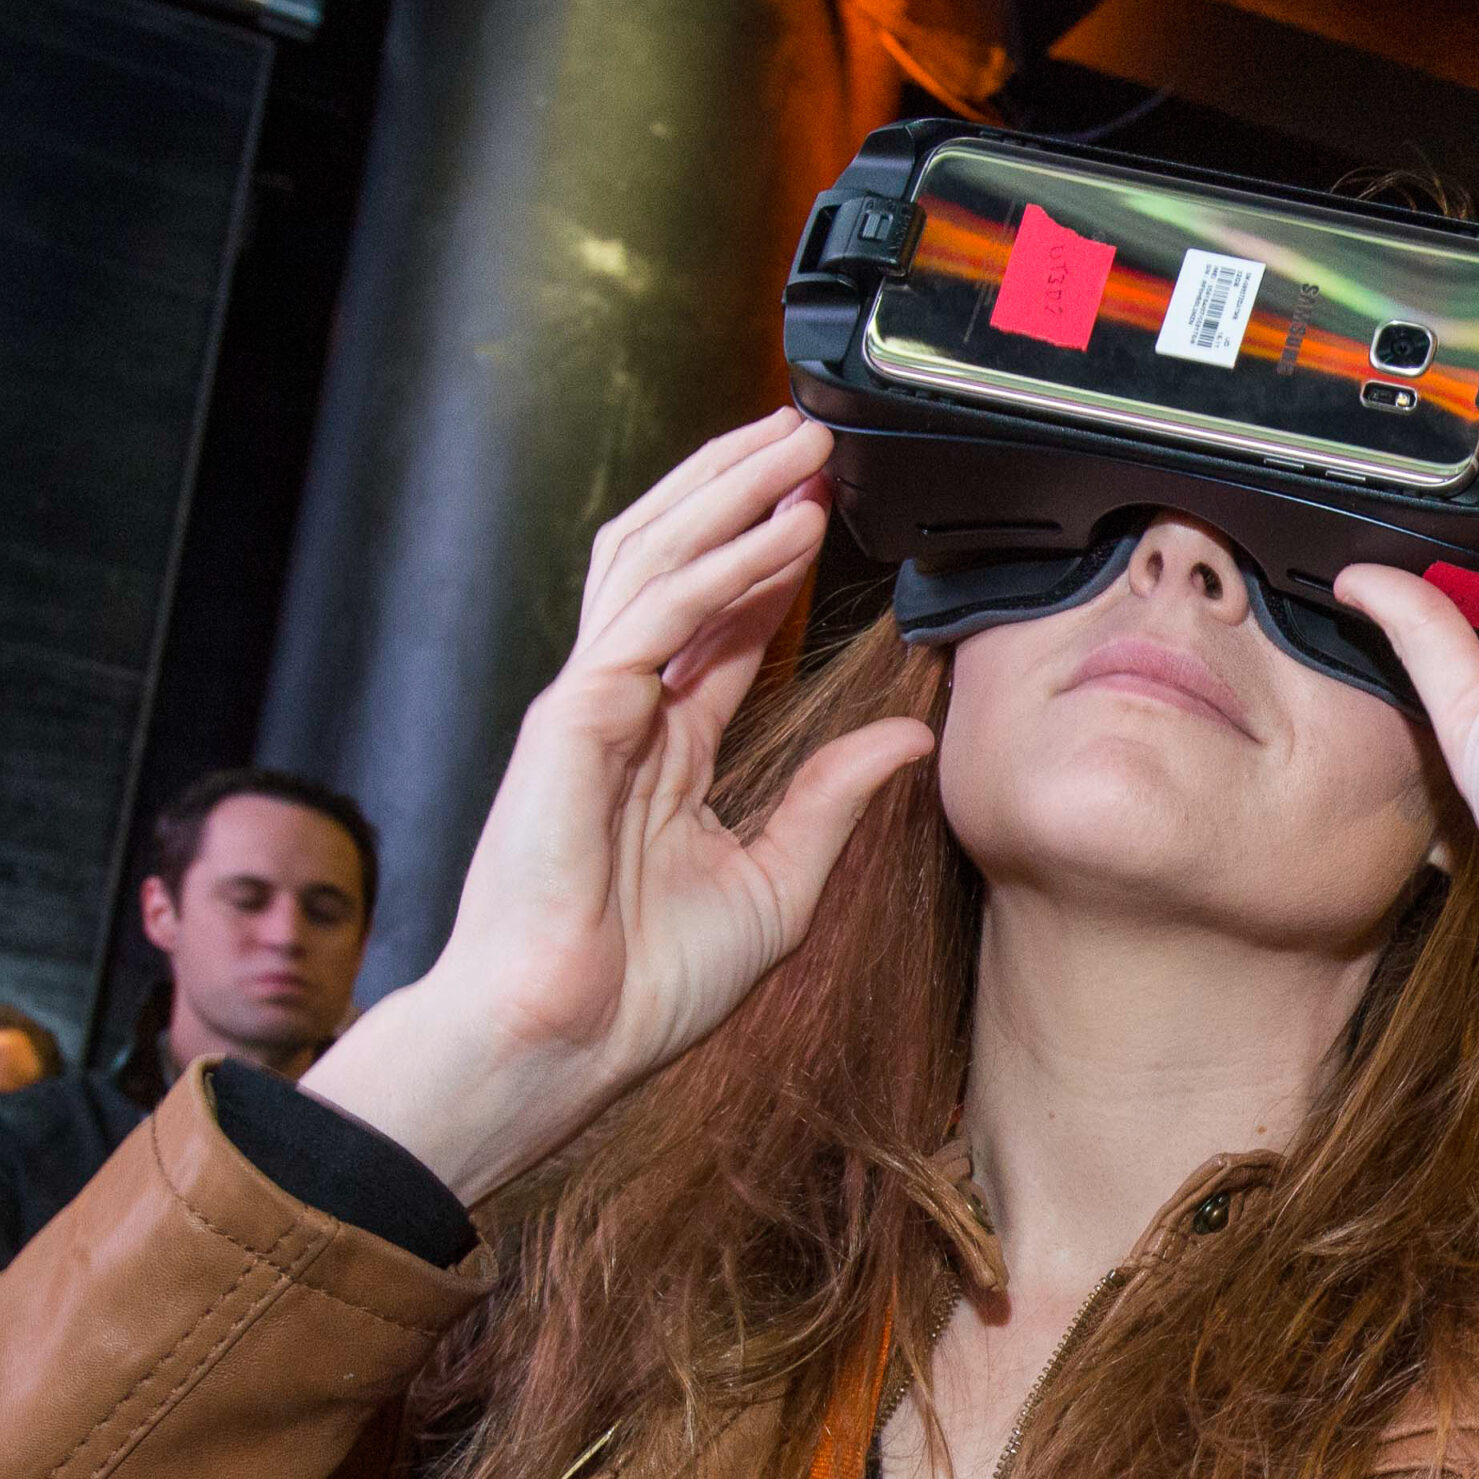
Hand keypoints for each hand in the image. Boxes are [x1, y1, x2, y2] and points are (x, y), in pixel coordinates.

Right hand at [301, 410, 934, 1202]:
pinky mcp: (574, 716)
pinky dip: (723, 566)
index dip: (770, 556)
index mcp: (661, 747)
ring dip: (730, 493)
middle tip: (813, 436)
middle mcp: (623, 709)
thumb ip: (834, 799)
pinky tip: (783, 532)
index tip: (827, 502)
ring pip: (657, 559)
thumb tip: (910, 740)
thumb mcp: (778, 882)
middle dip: (742, 491)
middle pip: (678, 562)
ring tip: (798, 443)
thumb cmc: (646, 985)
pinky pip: (657, 617)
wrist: (568, 1042)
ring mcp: (592, 704)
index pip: (719, 620)